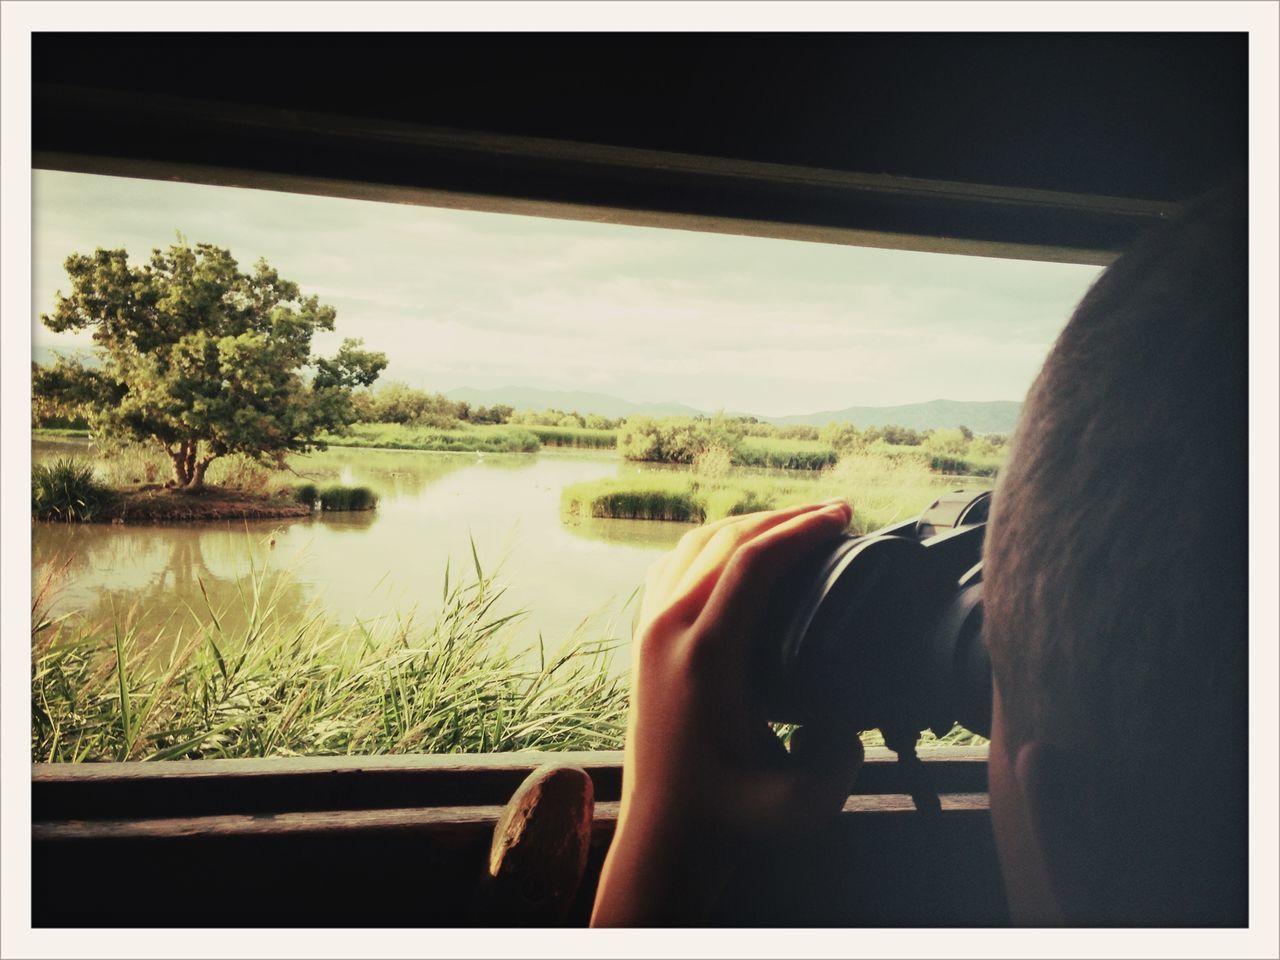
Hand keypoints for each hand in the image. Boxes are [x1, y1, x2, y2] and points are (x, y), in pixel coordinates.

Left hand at [590, 499, 865, 925]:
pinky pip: (674, 564)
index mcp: (706, 656)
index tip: (844, 517)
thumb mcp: (802, 805)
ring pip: (696, 545)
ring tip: (797, 524)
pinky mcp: (643, 638)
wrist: (663, 834)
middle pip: (726, 540)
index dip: (802, 529)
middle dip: (784, 517)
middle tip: (834, 512)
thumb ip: (841, 761)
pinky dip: (712, 543)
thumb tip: (852, 718)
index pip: (753, 563)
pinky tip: (742, 551)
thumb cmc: (732, 819)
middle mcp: (669, 631)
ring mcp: (649, 631)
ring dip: (749, 524)